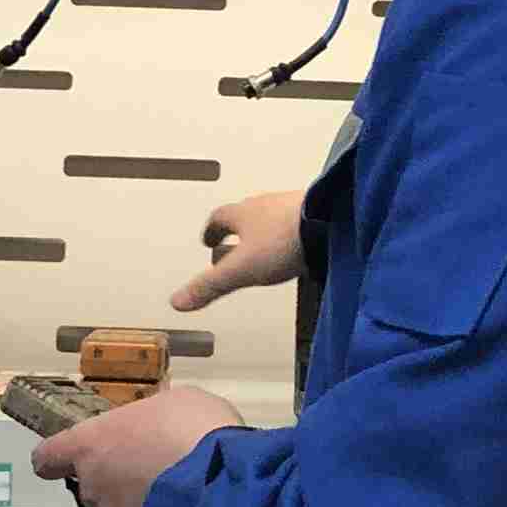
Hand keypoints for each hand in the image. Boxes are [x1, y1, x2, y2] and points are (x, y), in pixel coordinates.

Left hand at [33, 384, 245, 506]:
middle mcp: (93, 485)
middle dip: (116, 477)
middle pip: (91, 483)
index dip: (57, 457)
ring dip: (137, 502)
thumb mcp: (172, 403)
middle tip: (151, 465)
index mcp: (90, 444)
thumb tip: (153, 427)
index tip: (66, 457)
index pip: (48, 456)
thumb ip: (147, 420)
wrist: (222, 484)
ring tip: (174, 491)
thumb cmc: (194, 432)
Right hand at [172, 188, 305, 313]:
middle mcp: (265, 205)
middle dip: (237, 231)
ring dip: (264, 231)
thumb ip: (210, 286)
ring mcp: (291, 205)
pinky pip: (295, 221)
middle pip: (245, 216)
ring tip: (264, 250)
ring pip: (271, 217)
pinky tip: (297, 248)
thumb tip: (177, 302)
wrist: (330, 223)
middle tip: (233, 247)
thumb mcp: (241, 270)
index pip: (219, 218)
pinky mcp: (314, 211)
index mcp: (242, 214)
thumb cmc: (282, 243)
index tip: (208, 240)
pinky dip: (289, 233)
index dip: (212, 231)